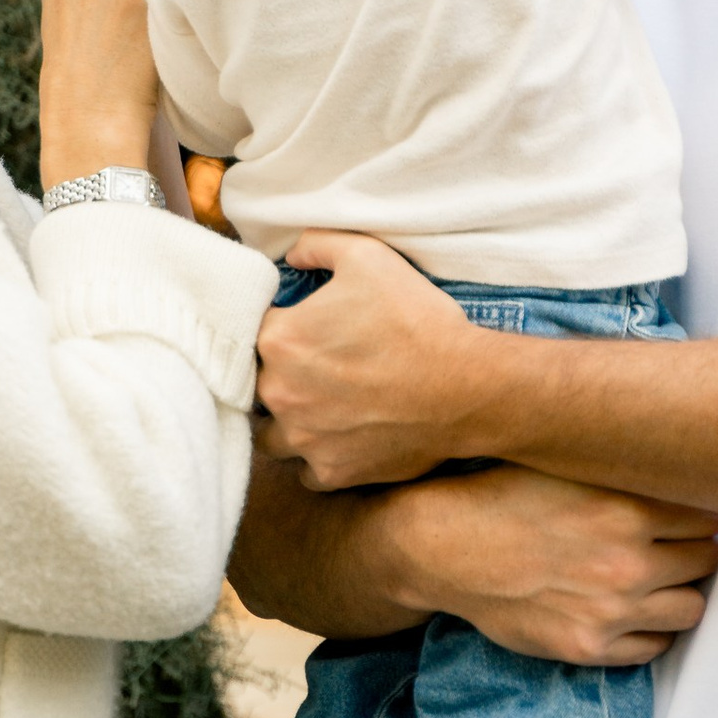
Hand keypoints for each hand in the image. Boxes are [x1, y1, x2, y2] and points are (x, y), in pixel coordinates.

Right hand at [240, 455, 717, 664]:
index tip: (688, 505)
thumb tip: (671, 422)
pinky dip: (652, 627)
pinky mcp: (589, 646)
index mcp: (626, 507)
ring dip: (681, 588)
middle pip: (707, 558)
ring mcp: (610, 610)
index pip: (709, 511)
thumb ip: (620, 452)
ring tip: (658, 574)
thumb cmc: (498, 491)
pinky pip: (656, 645)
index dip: (699, 506)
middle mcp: (627, 561)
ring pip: (693, 606)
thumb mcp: (563, 458)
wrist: (438, 546)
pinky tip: (632, 606)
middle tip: (673, 539)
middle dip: (694, 546)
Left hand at [256, 233, 497, 488]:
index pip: (251, 331)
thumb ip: (317, 245)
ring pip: (272, 434)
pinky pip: (306, 469)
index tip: (305, 329)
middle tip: (320, 366)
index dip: (278, 326)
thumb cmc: (416, 320)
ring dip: (290, 421)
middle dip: (281, 375)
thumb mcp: (368, 257)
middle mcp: (278, 395)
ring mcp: (303, 439)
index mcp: (278, 340)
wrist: (466, 387)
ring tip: (323, 406)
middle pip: (257, 385)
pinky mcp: (331, 472)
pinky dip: (319, 456)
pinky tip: (342, 437)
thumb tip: (292, 255)